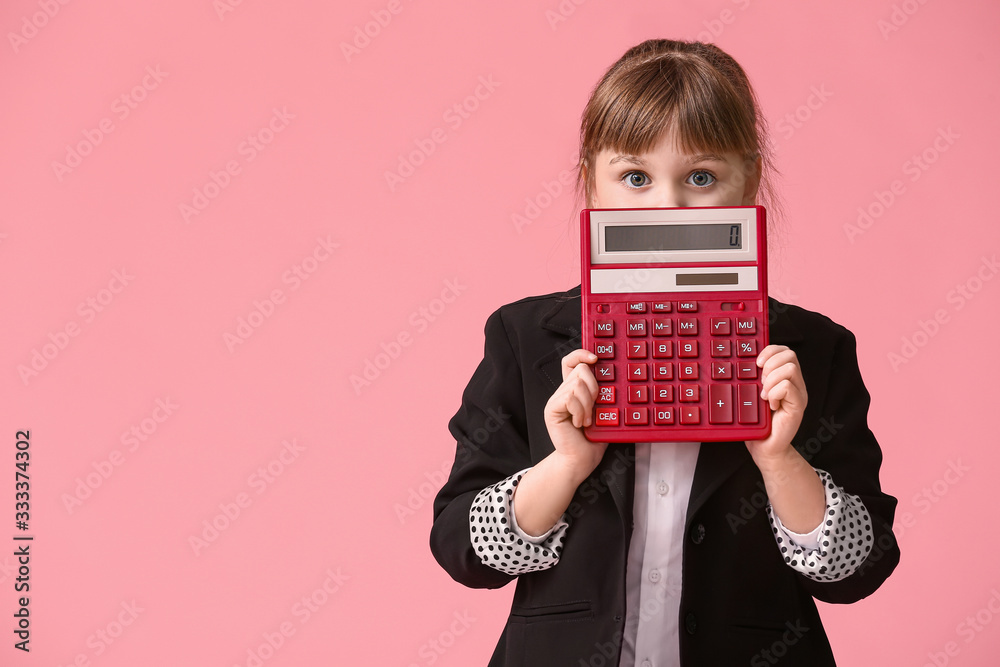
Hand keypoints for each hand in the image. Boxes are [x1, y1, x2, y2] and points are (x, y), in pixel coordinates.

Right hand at [543, 348, 608, 481]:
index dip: (581, 354)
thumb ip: (603, 394)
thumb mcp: (603, 411)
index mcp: (573, 389)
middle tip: (595, 408)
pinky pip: (569, 398)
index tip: (596, 359)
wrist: (581, 461)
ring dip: (588, 404)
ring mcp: (555, 400)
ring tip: (587, 420)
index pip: (571, 361)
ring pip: (577, 384)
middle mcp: (562, 391)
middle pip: (580, 371)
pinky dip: (580, 411)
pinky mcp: (552, 410)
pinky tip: (580, 424)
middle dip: (594, 388)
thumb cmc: (593, 440)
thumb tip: (614, 376)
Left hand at [744, 344, 806, 467]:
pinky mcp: (798, 406)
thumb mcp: (753, 393)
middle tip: (760, 383)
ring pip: (789, 369)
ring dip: (771, 380)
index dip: (770, 351)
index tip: (756, 364)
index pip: (785, 351)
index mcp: (786, 377)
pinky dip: (773, 393)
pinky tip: (769, 405)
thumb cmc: (756, 421)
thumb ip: (756, 377)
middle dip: (770, 365)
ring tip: (764, 395)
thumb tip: (747, 360)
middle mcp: (796, 384)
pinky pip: (787, 387)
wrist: (763, 447)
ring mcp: (799, 395)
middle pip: (790, 355)